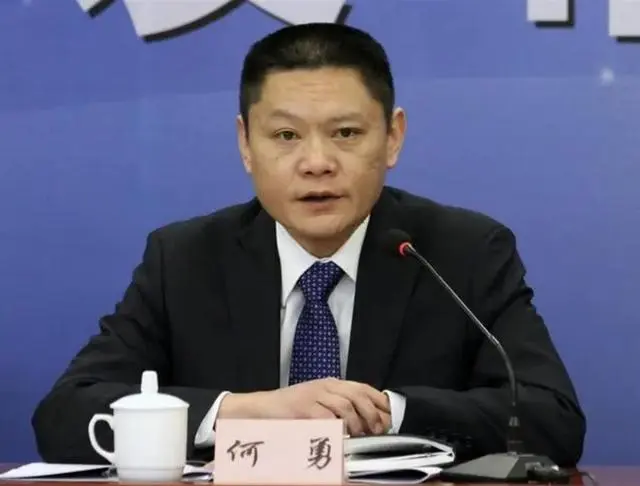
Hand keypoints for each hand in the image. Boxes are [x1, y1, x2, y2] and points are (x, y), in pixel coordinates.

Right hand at [218, 378, 391, 435]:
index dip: (379, 401)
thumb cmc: (290, 409)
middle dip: (372, 414)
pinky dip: (337, 429)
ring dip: (357, 424)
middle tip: (376, 430)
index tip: (389, 416)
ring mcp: (314, 396)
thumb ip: (338, 406)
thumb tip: (368, 421)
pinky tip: (340, 438)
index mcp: (331, 384)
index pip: (362, 387)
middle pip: (358, 395)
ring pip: (345, 406)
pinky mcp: (303, 408)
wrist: (261, 409)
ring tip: (358, 436)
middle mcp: (324, 386)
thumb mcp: (317, 401)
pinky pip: (327, 418)